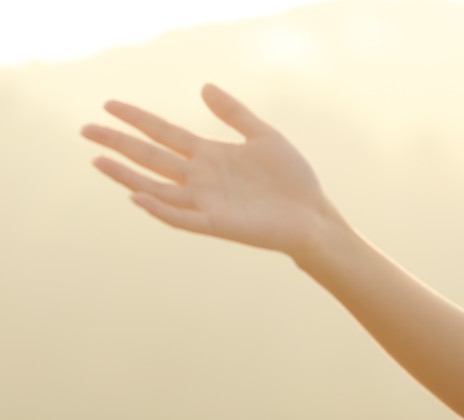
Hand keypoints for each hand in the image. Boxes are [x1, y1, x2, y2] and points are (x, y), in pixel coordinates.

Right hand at [80, 84, 339, 260]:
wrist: (313, 216)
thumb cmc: (292, 180)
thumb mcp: (264, 137)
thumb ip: (234, 114)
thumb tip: (204, 86)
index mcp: (210, 156)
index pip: (164, 134)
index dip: (137, 119)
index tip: (109, 105)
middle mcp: (201, 179)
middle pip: (151, 158)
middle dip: (119, 143)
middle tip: (85, 129)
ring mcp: (206, 203)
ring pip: (157, 188)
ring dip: (127, 176)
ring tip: (98, 160)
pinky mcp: (218, 224)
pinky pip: (183, 218)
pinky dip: (160, 209)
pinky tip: (138, 197)